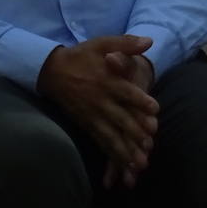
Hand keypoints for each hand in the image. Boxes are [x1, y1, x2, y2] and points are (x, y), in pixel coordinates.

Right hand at [38, 36, 159, 181]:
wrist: (52, 70)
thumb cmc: (82, 55)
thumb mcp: (103, 43)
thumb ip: (126, 43)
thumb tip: (149, 41)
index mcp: (107, 80)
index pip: (126, 92)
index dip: (140, 100)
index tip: (155, 109)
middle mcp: (100, 100)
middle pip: (120, 118)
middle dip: (134, 132)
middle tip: (149, 143)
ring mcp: (92, 114)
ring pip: (111, 135)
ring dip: (125, 150)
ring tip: (140, 163)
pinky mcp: (86, 124)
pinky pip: (100, 141)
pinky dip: (112, 154)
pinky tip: (124, 166)